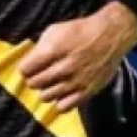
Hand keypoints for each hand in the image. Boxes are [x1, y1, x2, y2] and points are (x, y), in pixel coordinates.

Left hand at [20, 3, 136, 111]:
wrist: (111, 35)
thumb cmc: (81, 30)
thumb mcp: (56, 29)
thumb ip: (40, 46)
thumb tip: (29, 62)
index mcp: (56, 49)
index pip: (26, 69)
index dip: (25, 67)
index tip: (29, 66)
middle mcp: (66, 67)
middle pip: (34, 83)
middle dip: (33, 79)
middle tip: (40, 74)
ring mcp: (77, 81)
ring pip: (46, 96)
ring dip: (45, 90)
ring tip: (52, 83)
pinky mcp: (88, 91)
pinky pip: (64, 107)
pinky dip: (59, 101)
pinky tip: (63, 93)